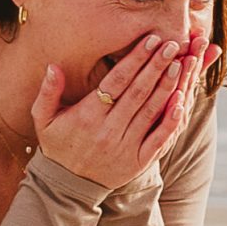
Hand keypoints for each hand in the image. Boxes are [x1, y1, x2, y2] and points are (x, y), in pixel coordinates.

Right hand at [30, 31, 217, 191]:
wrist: (68, 186)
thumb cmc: (58, 144)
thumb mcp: (44, 118)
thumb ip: (48, 91)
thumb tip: (53, 66)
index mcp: (87, 115)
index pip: (117, 81)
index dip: (135, 59)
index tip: (151, 39)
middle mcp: (108, 130)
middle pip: (138, 92)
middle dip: (157, 66)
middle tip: (173, 44)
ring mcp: (125, 146)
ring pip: (151, 111)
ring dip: (168, 86)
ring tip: (181, 63)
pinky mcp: (138, 161)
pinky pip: (159, 139)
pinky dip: (171, 120)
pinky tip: (182, 101)